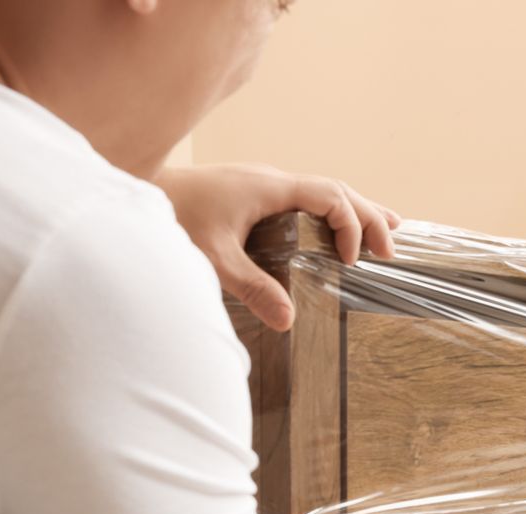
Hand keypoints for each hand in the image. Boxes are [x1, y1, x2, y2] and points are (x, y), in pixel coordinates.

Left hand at [155, 163, 401, 331]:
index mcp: (269, 187)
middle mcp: (271, 180)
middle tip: (390, 251)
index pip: (330, 196)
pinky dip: (333, 212)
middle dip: (368, 218)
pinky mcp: (253, 195)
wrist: (135, 190)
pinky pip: (307, 199)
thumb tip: (290, 320)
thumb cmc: (171, 218)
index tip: (351, 261)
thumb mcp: (212, 258)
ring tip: (389, 231)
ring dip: (356, 211)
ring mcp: (263, 185)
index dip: (351, 225)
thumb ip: (251, 287)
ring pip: (324, 191)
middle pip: (337, 190)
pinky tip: (340, 228)